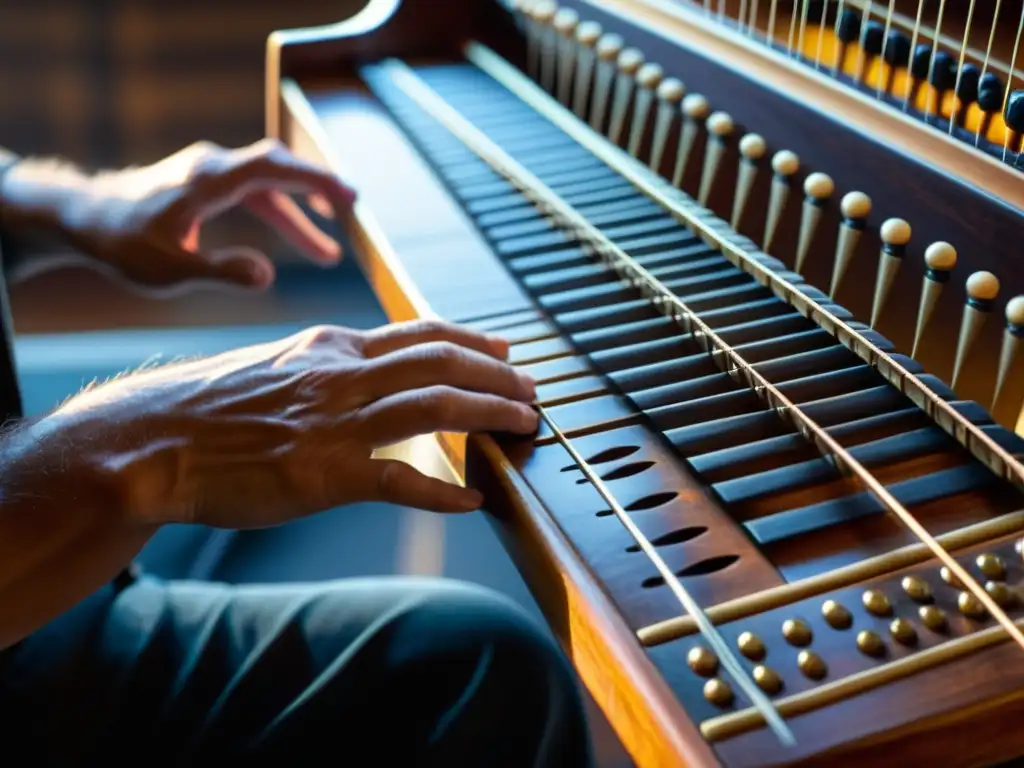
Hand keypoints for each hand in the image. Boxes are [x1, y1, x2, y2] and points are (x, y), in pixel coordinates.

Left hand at [2, 139, 355, 292]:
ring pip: (270, 185)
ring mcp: (212, 171)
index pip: (270, 169)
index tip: (348, 197)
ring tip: (330, 255)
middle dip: (318, 189)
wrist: (85, 218)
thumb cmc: (122, 245)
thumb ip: (219, 272)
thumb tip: (268, 277)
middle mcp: (212, 166)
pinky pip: (258, 190)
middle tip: (355, 210)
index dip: (312, 180)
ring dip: (300, 216)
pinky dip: (282, 210)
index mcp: (206, 181)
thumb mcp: (168, 271)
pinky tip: (301, 232)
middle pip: (278, 168)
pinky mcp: (210, 182)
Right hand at [28, 320, 537, 527]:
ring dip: (491, 414)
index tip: (507, 350)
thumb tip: (369, 361)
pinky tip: (473, 500)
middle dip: (499, 374)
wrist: (150, 439)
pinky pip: (402, 482)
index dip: (474, 340)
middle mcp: (341, 375)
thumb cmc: (209, 405)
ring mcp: (335, 424)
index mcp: (331, 347)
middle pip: (442, 361)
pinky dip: (444, 492)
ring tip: (524, 425)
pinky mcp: (324, 475)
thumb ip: (328, 360)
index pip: (421, 332)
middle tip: (533, 390)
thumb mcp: (276, 361)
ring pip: (435, 406)